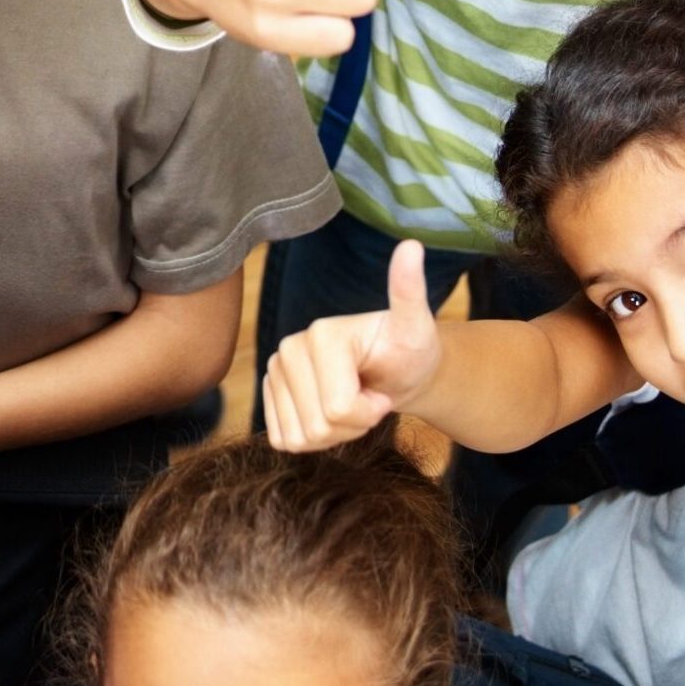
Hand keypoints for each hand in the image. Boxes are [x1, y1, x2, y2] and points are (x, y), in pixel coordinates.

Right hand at [262, 239, 440, 450]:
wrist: (396, 370)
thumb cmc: (409, 350)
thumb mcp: (416, 325)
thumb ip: (409, 290)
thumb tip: (411, 245)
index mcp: (320, 334)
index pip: (338, 407)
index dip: (370, 411)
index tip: (382, 389)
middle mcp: (288, 348)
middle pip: (318, 425)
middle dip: (353, 425)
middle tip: (370, 399)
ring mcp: (275, 371)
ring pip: (301, 438)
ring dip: (335, 435)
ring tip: (353, 405)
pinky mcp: (268, 394)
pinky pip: (284, 441)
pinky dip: (314, 440)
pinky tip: (332, 416)